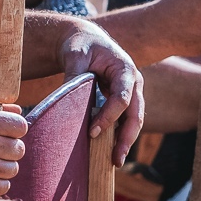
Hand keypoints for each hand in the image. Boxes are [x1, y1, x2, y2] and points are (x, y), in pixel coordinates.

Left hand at [60, 26, 143, 162]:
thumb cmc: (81, 45)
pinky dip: (119, 134)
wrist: (85, 39)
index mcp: (125, 69)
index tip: (92, 132)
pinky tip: (110, 150)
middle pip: (136, 114)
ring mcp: (132, 91)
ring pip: (134, 120)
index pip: (122, 98)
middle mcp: (134, 82)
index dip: (109, 116)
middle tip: (115, 159)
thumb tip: (65, 100)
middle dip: (126, 137)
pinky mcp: (125, 99)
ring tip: (114, 161)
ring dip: (125, 140)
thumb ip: (74, 75)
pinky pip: (125, 119)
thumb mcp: (75, 55)